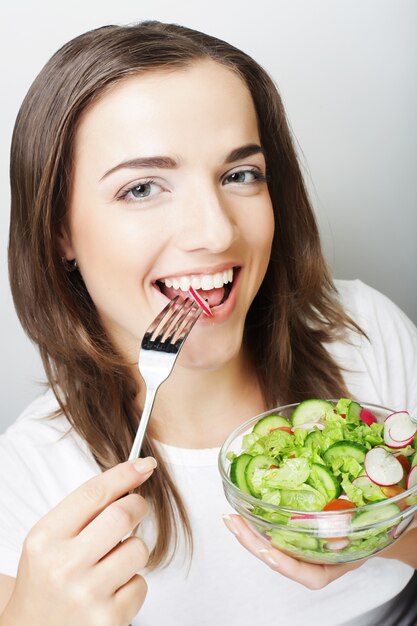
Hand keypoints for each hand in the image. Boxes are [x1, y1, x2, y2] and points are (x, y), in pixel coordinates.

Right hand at [2, 457, 156, 625]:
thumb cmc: (46, 580)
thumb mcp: (49, 540)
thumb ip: (83, 511)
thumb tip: (132, 477)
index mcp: (46, 539)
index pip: (93, 494)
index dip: (124, 474)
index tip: (145, 464)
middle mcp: (64, 566)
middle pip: (122, 515)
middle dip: (139, 505)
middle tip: (138, 507)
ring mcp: (88, 595)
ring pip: (138, 549)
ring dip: (133, 549)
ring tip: (112, 562)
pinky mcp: (109, 620)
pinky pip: (141, 584)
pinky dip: (132, 583)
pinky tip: (111, 592)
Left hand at [223, 514, 364, 588]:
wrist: (371, 530)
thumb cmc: (366, 534)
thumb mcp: (362, 537)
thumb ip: (350, 536)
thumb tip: (339, 532)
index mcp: (322, 570)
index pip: (297, 571)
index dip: (279, 560)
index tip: (265, 549)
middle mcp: (306, 564)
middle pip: (273, 557)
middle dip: (250, 541)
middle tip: (231, 522)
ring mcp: (297, 552)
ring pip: (268, 546)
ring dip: (248, 532)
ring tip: (231, 518)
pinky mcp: (292, 538)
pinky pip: (271, 535)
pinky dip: (257, 523)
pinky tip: (245, 512)